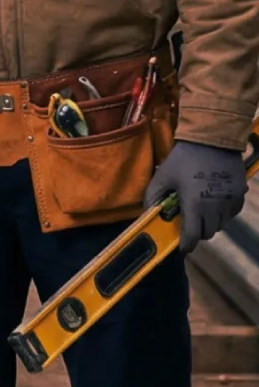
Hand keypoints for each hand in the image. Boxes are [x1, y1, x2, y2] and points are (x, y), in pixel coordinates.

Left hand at [144, 140, 248, 255]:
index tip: (181, 247)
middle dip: (197, 231)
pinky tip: (214, 200)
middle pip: (208, 233)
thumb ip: (152, 196)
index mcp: (194, 204)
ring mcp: (230, 201)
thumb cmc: (184, 157)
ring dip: (210, 222)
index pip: (192, 236)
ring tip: (201, 208)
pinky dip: (223, 213)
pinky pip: (231, 213)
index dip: (186, 245)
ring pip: (221, 224)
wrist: (212, 138)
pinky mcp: (240, 195)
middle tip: (189, 221)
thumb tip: (146, 213)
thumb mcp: (163, 175)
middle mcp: (215, 207)